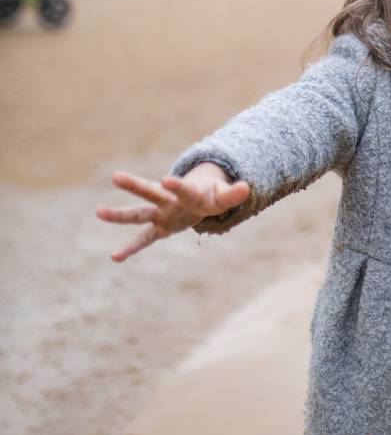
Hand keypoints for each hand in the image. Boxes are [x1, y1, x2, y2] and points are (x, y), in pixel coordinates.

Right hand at [95, 163, 250, 262]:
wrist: (200, 199)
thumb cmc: (212, 197)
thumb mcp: (224, 197)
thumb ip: (233, 194)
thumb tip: (247, 187)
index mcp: (187, 192)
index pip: (182, 188)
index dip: (177, 185)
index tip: (167, 179)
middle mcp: (168, 200)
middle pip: (150, 192)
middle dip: (135, 185)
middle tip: (116, 176)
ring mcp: (160, 214)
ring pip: (138, 213)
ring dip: (119, 214)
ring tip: (98, 211)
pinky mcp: (158, 228)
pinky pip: (142, 240)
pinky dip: (130, 249)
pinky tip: (114, 258)